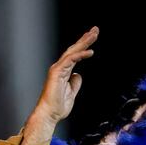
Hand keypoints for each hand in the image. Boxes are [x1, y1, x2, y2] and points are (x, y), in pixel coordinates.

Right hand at [23, 26, 98, 144]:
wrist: (50, 114)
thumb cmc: (58, 106)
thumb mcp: (71, 93)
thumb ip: (75, 83)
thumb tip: (78, 75)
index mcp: (63, 71)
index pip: (75, 55)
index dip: (84, 45)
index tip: (92, 37)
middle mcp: (59, 67)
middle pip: (74, 49)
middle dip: (85, 39)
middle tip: (95, 29)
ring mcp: (57, 69)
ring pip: (72, 51)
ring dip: (84, 42)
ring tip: (94, 34)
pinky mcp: (57, 72)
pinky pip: (70, 60)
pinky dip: (80, 55)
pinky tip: (90, 52)